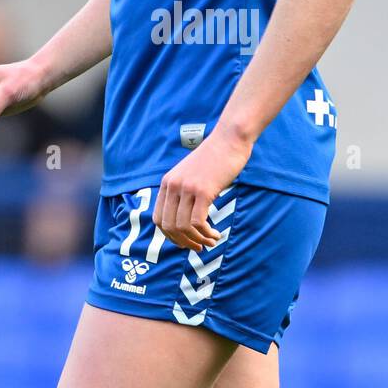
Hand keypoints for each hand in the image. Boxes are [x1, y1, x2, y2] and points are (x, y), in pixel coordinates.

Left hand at [152, 124, 254, 249]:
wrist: (229, 140)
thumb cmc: (215, 158)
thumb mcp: (191, 174)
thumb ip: (184, 192)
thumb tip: (186, 219)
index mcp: (167, 183)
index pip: (158, 219)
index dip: (169, 236)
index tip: (184, 242)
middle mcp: (173, 186)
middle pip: (168, 227)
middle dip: (183, 242)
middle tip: (199, 248)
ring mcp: (187, 188)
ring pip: (183, 227)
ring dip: (197, 240)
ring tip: (211, 241)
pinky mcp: (203, 191)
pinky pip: (197, 222)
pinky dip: (206, 233)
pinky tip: (216, 234)